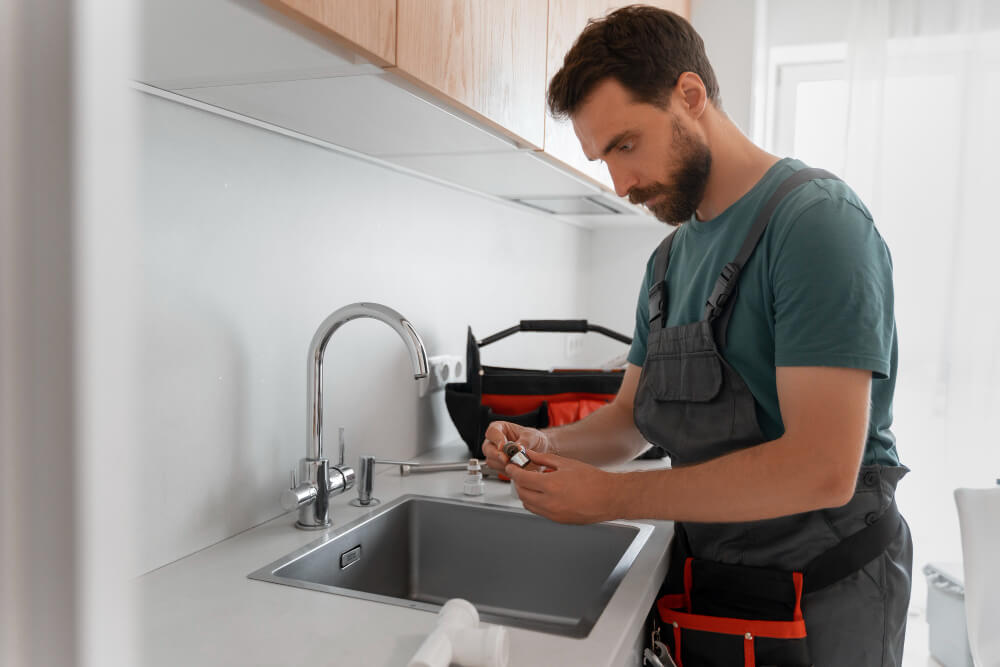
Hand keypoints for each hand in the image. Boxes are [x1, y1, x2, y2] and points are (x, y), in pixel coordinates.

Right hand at [481, 421, 551, 472]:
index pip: (492, 431)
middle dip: (497, 455)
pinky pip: (499, 470)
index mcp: (500, 428)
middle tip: (506, 459)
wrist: (540, 451)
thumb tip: (517, 448)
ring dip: (503, 464)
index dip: (496, 439)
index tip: (503, 446)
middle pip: (487, 448)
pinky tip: (519, 468)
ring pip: (491, 461)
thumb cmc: (533, 439)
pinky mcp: (500, 466)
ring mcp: (495, 455)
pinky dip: (509, 471)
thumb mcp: (533, 436)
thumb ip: (525, 441)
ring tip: (518, 464)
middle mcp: (494, 441)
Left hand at [504, 449, 622, 523]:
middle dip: (518, 482)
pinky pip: (539, 511)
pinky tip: (543, 493)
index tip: (511, 467)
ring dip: (525, 493)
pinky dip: (535, 502)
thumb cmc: (593, 480)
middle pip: (522, 493)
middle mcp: (550, 502)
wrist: (610, 497)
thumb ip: (543, 459)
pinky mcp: (558, 520)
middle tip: (520, 473)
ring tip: (532, 483)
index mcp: (551, 485)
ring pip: (528, 504)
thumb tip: (529, 454)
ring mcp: (554, 514)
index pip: (522, 479)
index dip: (513, 472)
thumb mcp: (566, 463)